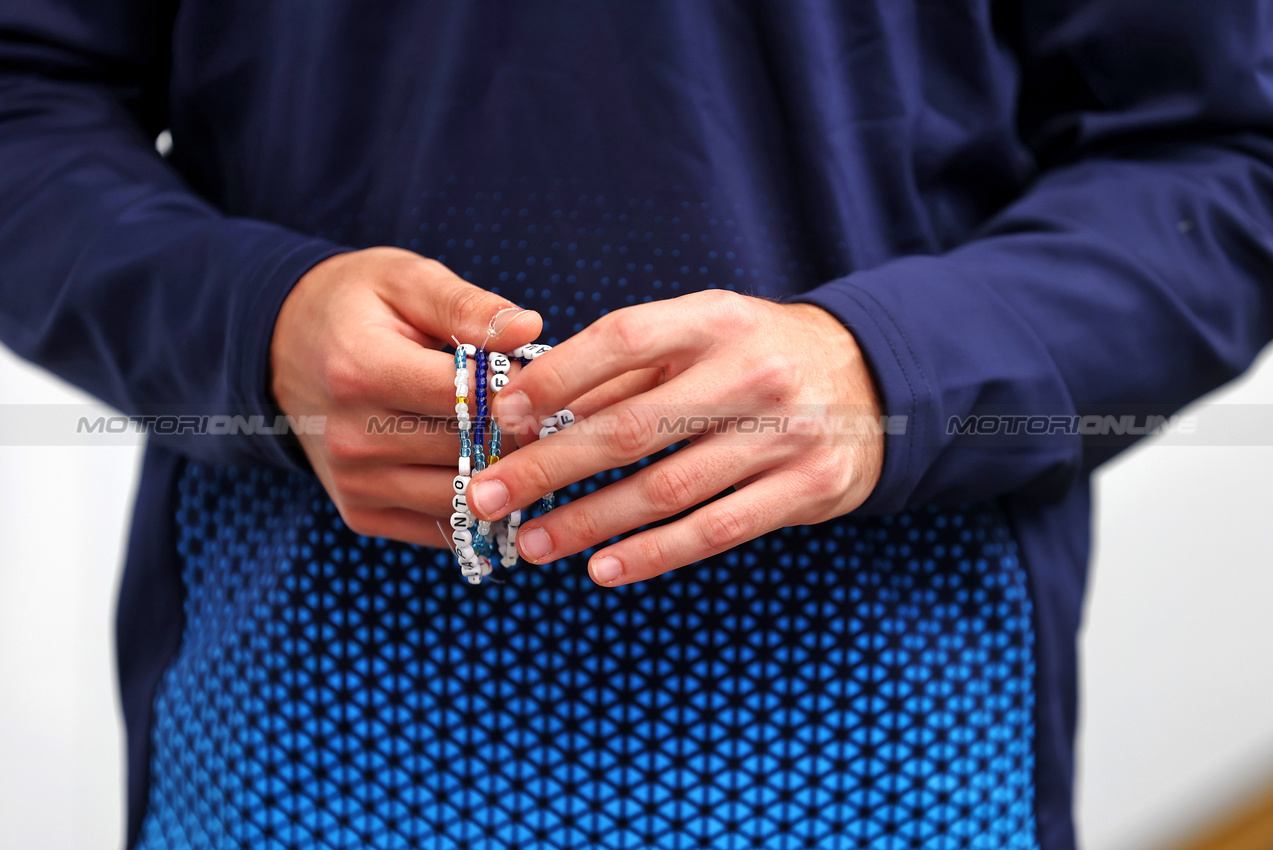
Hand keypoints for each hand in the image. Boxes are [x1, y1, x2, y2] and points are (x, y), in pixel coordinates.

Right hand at [270, 247, 541, 546]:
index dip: (524, 392)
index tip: (557, 380)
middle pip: (472, 453)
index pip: (468, 399)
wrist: (281, 347)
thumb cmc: (356, 305)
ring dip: (511, 478)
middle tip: (562, 415)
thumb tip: (529, 329)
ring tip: (539, 444)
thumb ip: (467, 306)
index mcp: (362, 371)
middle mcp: (353, 438)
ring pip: (467, 499)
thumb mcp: (405, 281)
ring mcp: (355, 484)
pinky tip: (502, 475)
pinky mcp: (361, 514)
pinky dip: (481, 506)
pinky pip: (445, 527)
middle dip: (527, 436)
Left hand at [466, 289, 883, 584]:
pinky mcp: (807, 489)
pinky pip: (716, 531)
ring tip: (533, 543)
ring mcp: (784, 435)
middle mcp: (753, 373)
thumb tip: (533, 412)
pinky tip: (604, 568)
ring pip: (667, 490)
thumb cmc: (757, 355)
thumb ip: (626, 370)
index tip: (501, 415)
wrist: (873, 379)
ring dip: (589, 521)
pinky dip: (654, 554)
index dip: (556, 378)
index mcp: (716, 320)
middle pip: (632, 427)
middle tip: (488, 495)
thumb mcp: (701, 337)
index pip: (624, 339)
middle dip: (548, 466)